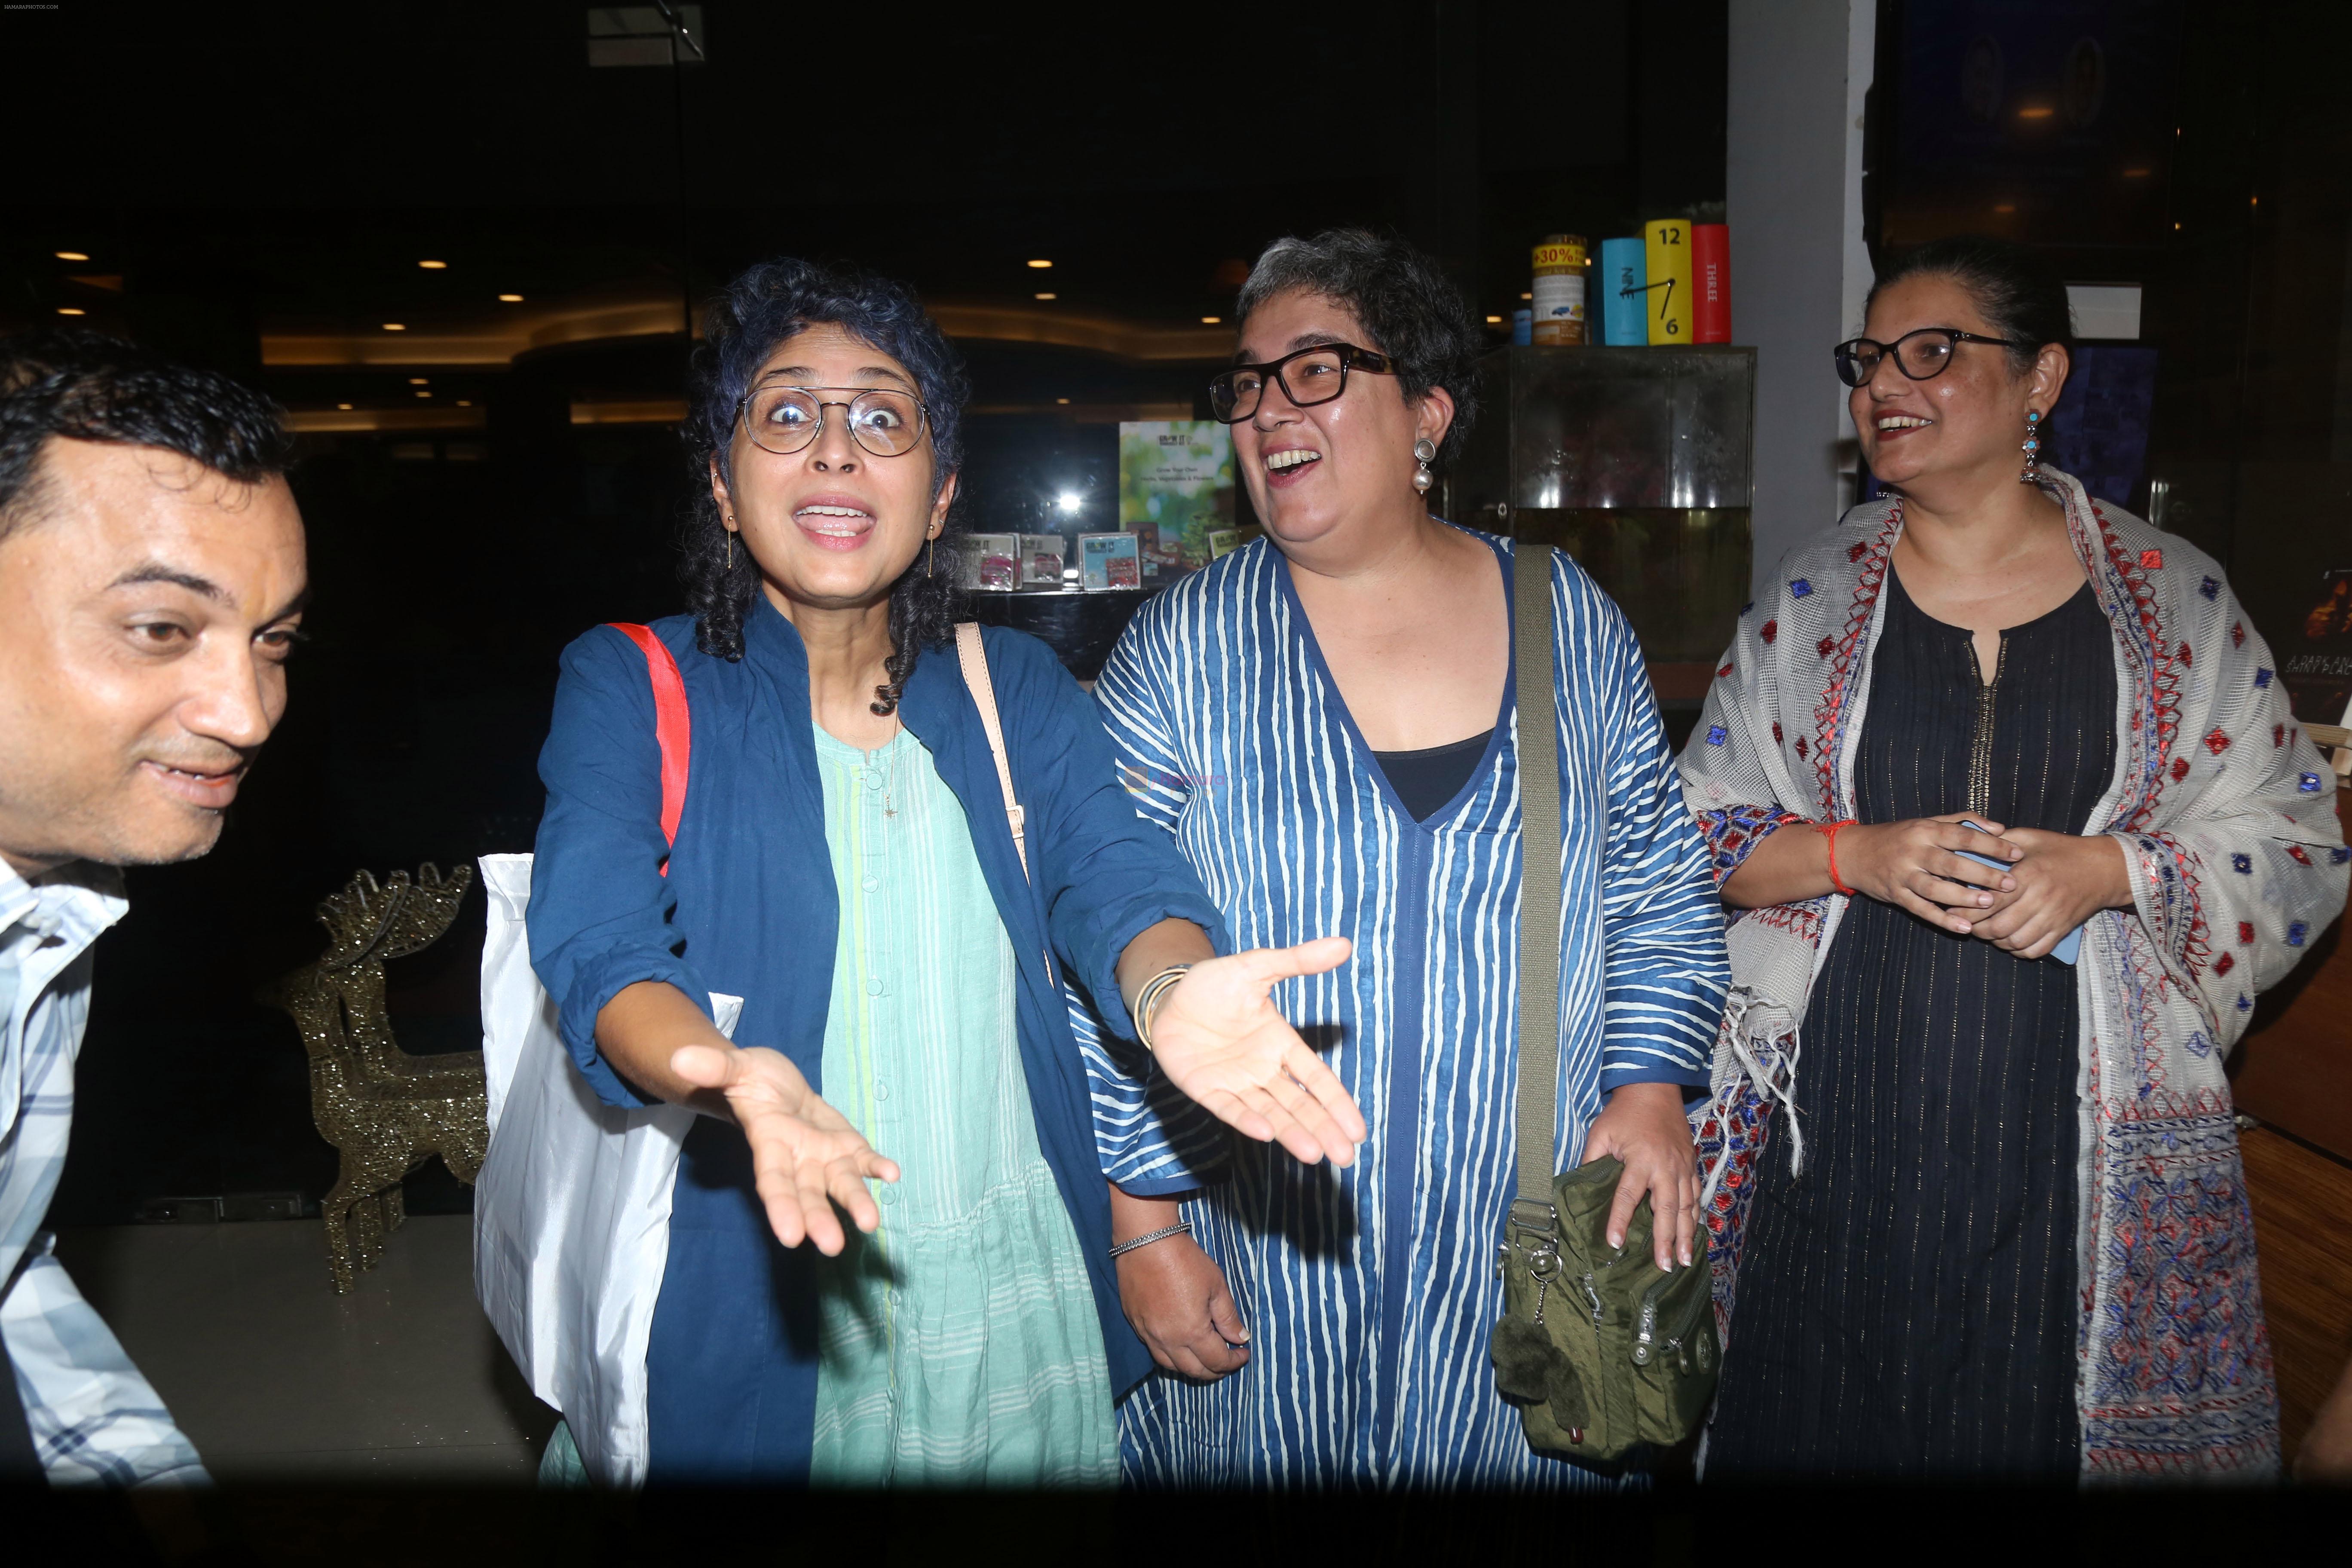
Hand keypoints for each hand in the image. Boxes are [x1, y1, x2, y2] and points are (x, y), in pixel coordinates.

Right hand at [669, 1042, 899, 1255]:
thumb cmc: (748, 1078)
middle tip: (833, 1246)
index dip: (782, 1207)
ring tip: (870, 1223)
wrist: (770, 1082)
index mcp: (768, 1144)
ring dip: (855, 1202)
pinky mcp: (844, 1144)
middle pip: (808, 1192)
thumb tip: (681, 1057)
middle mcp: (796, 1159)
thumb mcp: (733, 1067)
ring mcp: (822, 1155)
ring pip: (839, 1182)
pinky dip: (876, 1167)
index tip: (791, 1237)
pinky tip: (891, 1174)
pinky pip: (862, 1159)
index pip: (773, 1180)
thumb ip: (714, 1067)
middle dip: (819, 1218)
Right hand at [1117, 1233, 1249, 1381]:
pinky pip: (1155, 1351)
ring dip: (1192, 1368)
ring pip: (1172, 1366)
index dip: (1234, 1361)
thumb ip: (1228, 1317)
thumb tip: (1240, 1338)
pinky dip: (1171, 1356)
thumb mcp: (1216, 1285)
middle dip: (1215, 1370)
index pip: (1217, 1360)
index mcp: (1192, 1332)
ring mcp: (1149, 1334)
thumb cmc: (1185, 1260)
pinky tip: (1180, 1345)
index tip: (1243, 1353)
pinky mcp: (1135, 1325)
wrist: (1145, 1242)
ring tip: (1205, 1358)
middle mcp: (1168, 1341)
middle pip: (1195, 1371)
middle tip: (1227, 1361)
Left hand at [1146, 937, 1367, 1167]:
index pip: (1315, 1078)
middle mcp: (1262, 1070)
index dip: (1336, 1101)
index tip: (1358, 1129)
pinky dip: (1246, 1119)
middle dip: (1322, 1128)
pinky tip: (1265, 1133)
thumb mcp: (1257, 967)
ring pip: (1269, 1112)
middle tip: (1345, 1155)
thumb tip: (1343, 943)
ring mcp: (1234, 1082)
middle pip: (1298, 1104)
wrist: (1170, 994)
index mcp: (1281, 1044)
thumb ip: (1297, 961)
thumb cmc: (1216, 985)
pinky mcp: (1205, 1089)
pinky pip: (1229, 1107)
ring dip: (1291, 1133)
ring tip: (1314, 1154)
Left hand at [1582, 1081, 1697, 1270]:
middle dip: (1665, 1239)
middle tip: (1663, 1265)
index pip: (1628, 1196)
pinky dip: (1695, 1217)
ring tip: (1683, 1260)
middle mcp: (1666, 1166)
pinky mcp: (1691, 1165)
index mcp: (1641, 1159)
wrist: (1654, 1089)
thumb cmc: (1623, 1113)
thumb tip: (1579, 1187)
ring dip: (1685, 1234)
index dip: (1620, 1220)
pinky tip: (1693, 1235)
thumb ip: (1591, 1160)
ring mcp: (1682, 1167)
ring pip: (1687, 1206)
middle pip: (1666, 1208)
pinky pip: (1696, 1195)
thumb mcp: (1601, 1133)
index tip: (1615, 1243)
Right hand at [1838, 813, 2021, 932]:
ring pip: (1936, 888)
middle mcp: (1914, 851)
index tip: (2017, 854)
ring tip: (1989, 903)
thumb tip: (2000, 827)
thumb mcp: (1928, 821)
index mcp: (1925, 830)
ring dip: (1963, 897)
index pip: (1964, 835)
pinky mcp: (1895, 894)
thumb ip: (1964, 821)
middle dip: (1984, 874)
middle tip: (2010, 884)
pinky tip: (1964, 928)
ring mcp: (1903, 874)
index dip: (1992, 844)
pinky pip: (1921, 909)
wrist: (1854, 853)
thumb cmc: (1898, 836)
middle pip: (1952, 863)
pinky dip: (1942, 920)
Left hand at [1966, 828, 2130, 959]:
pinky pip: (2035, 950)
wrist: (2104, 868)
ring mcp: (2053, 917)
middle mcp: (2041, 899)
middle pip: (1999, 926)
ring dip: (1995, 941)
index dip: (1967, 910)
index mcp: (2029, 875)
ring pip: (2015, 942)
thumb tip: (1969, 843)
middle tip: (1965, 924)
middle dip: (1976, 929)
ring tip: (1984, 932)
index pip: (1991, 900)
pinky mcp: (2063, 930)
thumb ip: (2000, 842)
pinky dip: (2017, 950)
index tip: (1951, 910)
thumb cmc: (2062, 850)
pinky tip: (2008, 941)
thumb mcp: (2030, 838)